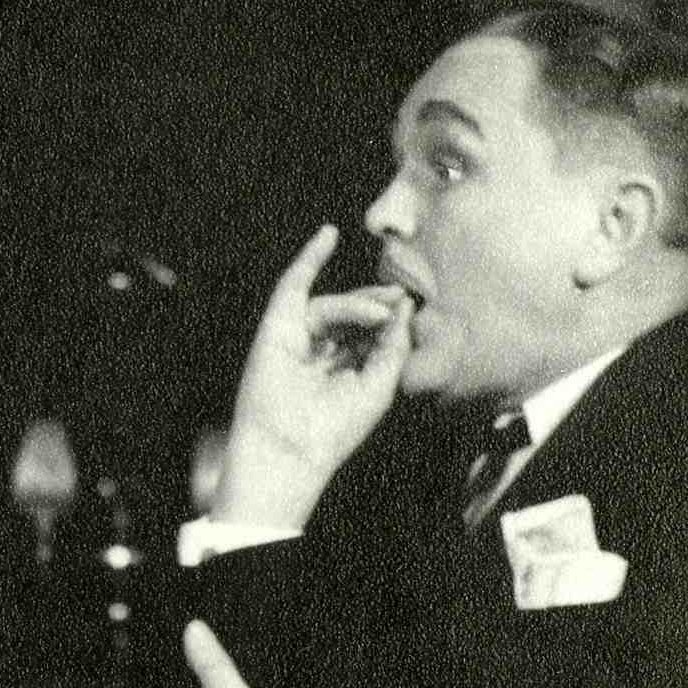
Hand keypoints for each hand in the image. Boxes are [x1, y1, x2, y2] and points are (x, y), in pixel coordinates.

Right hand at [213, 225, 411, 527]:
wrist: (290, 452)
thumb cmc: (334, 430)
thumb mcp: (380, 385)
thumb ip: (393, 344)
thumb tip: (404, 303)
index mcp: (346, 370)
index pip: (373, 332)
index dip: (392, 318)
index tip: (410, 308)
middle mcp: (321, 353)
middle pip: (354, 314)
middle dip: (377, 304)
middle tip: (399, 296)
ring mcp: (297, 340)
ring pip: (333, 307)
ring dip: (358, 304)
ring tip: (378, 312)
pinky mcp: (276, 329)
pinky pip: (292, 287)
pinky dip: (309, 259)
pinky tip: (328, 235)